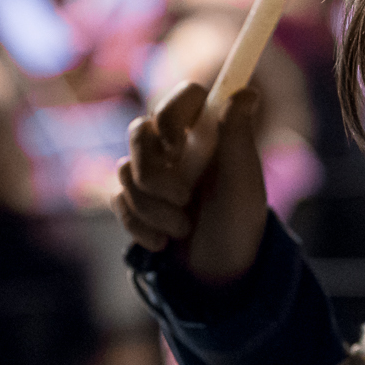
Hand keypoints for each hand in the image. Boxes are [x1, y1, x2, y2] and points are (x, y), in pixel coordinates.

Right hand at [113, 82, 267, 285]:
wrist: (221, 273)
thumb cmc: (239, 223)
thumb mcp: (243, 181)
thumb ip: (238, 135)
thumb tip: (246, 92)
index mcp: (205, 133)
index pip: (183, 96)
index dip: (173, 115)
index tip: (180, 146)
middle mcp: (175, 147)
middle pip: (139, 132)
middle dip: (155, 174)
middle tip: (185, 199)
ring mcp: (151, 174)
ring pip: (125, 171)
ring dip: (153, 208)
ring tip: (182, 229)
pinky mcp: (135, 202)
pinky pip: (118, 201)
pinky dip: (139, 225)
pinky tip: (162, 242)